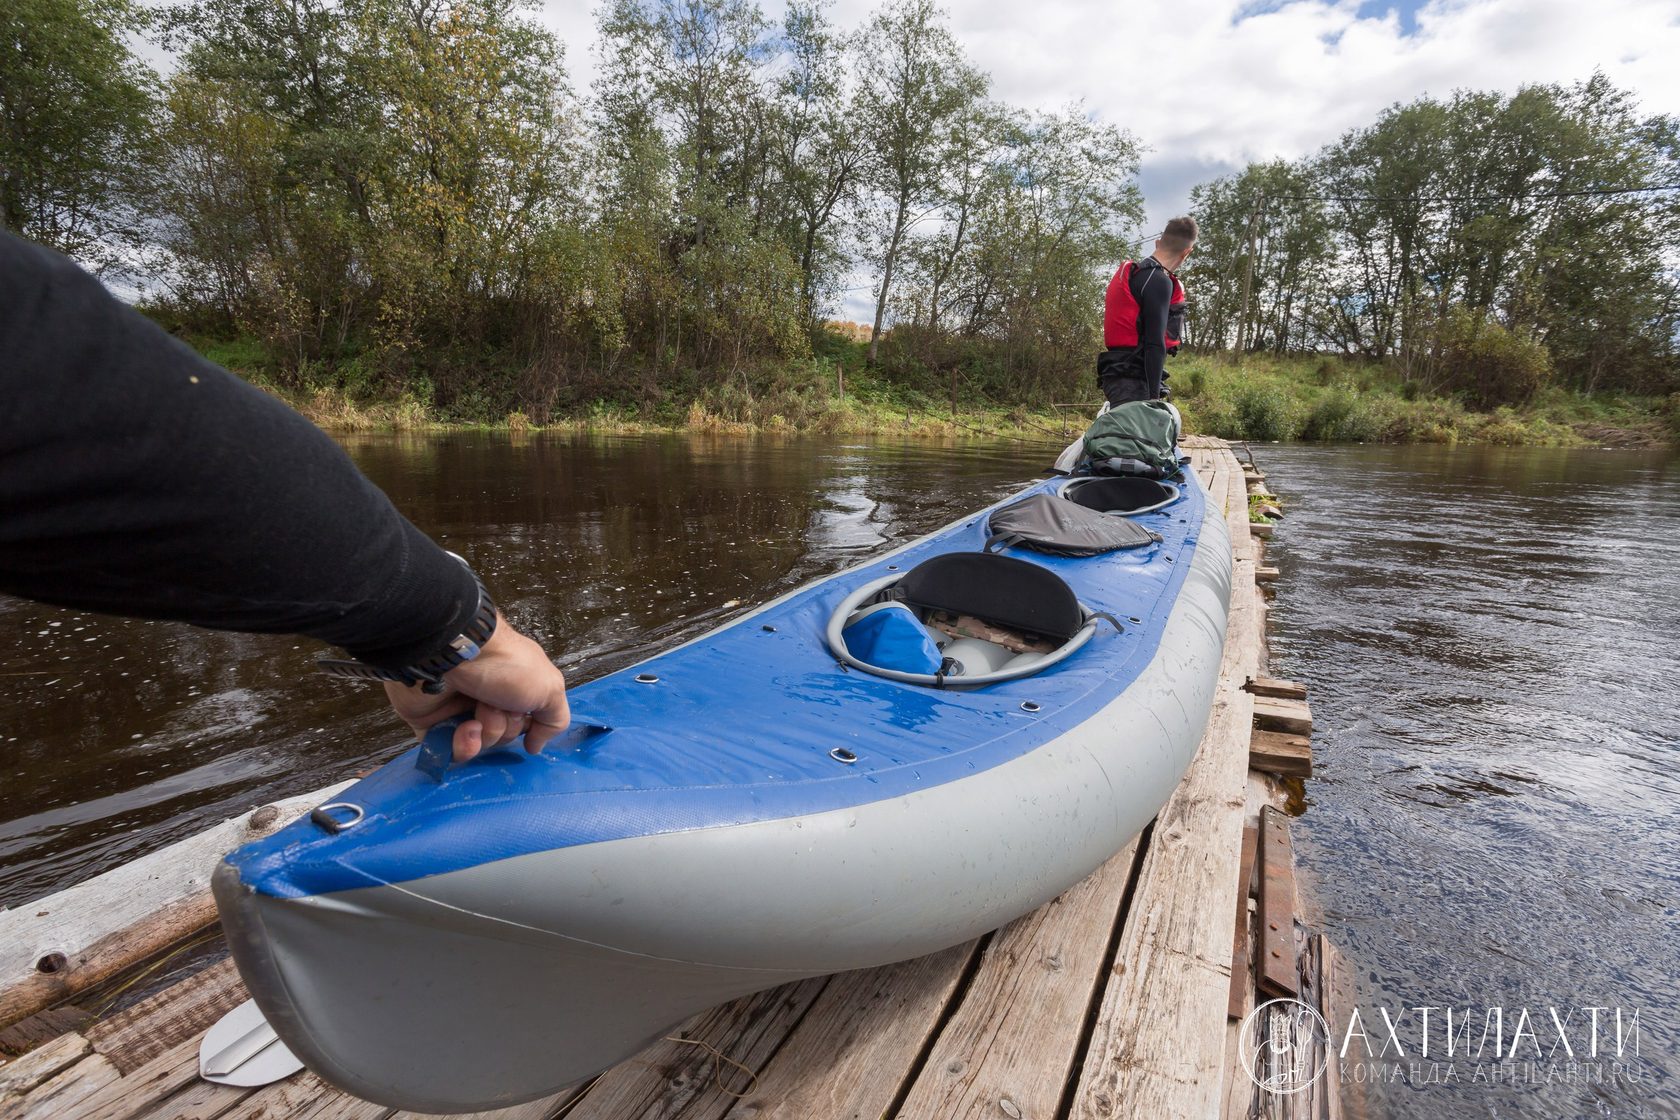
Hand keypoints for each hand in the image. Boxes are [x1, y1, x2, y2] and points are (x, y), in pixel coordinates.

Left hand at [383, 614, 569, 762]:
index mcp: (516, 688)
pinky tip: (465, 728)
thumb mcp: (549, 688)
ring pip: (480, 746)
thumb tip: (536, 747)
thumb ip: (555, 719)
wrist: (456, 654)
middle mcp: (489, 699)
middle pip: (504, 736)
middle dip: (505, 726)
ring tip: (478, 712)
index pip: (526, 723)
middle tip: (500, 704)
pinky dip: (463, 744)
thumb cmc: (507, 666)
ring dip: (486, 733)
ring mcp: (459, 711)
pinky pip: (453, 752)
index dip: (529, 727)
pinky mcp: (433, 724)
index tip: (529, 722)